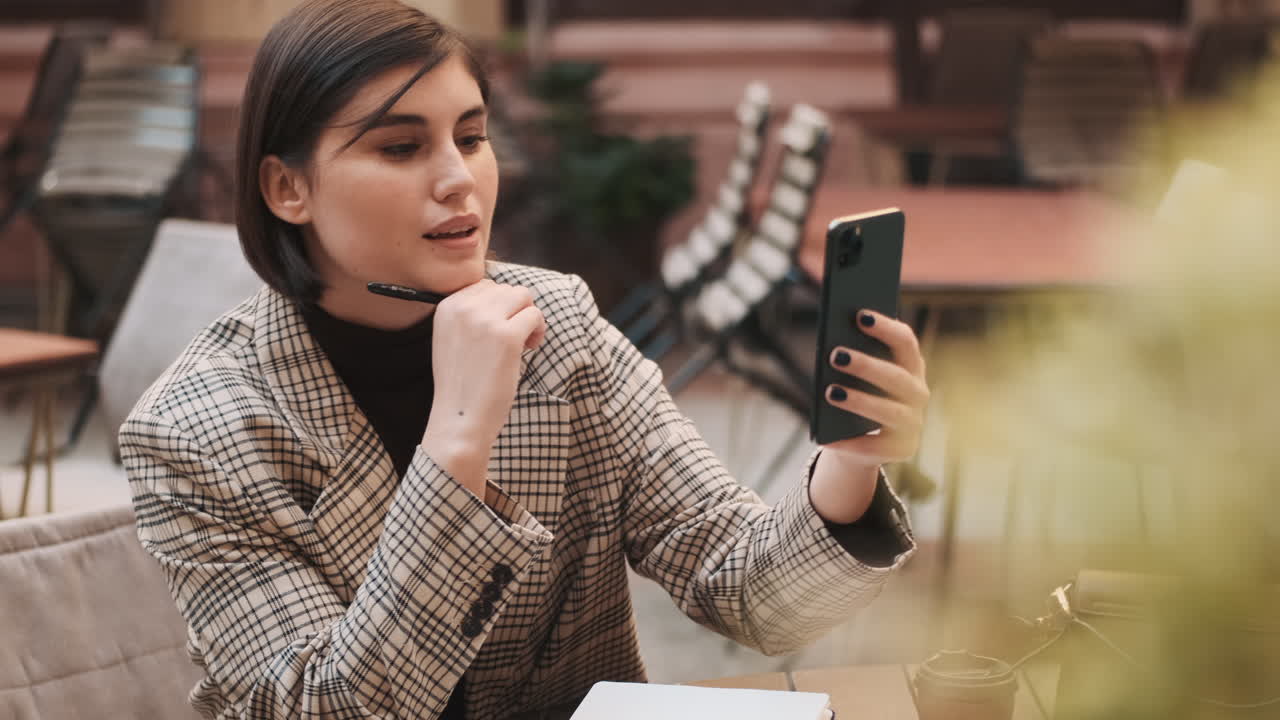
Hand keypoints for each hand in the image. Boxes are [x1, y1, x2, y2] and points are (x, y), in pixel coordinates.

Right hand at [421, 279, 546, 497]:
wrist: (460, 419)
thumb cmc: (462, 384)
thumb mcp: (453, 339)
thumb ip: (471, 314)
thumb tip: (508, 295)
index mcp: (447, 307)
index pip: (485, 285)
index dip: (500, 307)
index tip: (498, 332)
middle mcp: (463, 308)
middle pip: (507, 289)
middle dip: (516, 311)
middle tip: (515, 339)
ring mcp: (485, 321)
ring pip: (523, 296)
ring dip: (529, 318)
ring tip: (523, 343)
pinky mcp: (507, 336)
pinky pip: (535, 315)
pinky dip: (538, 331)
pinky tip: (529, 349)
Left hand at [823, 310, 929, 464]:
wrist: (864, 440)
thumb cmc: (860, 394)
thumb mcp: (857, 375)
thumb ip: (852, 357)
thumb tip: (833, 347)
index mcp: (912, 366)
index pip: (906, 341)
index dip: (885, 328)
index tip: (859, 315)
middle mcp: (919, 393)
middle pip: (897, 377)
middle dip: (867, 365)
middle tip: (836, 355)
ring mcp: (913, 423)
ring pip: (890, 412)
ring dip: (861, 401)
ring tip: (831, 392)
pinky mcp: (903, 450)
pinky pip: (876, 447)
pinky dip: (851, 443)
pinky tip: (827, 439)